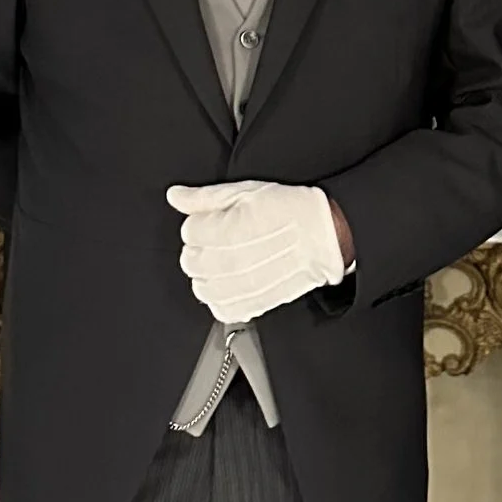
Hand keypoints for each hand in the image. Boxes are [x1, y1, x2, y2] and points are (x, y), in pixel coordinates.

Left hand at [166, 180, 349, 322]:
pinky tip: (230, 283)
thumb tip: (176, 196)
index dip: (199, 222)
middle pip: (190, 260)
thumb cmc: (290, 210)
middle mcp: (230, 261)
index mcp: (226, 230)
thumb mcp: (245, 191)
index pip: (188, 231)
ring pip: (201, 287)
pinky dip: (220, 299)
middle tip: (218, 239)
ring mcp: (241, 287)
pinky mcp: (253, 304)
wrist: (325, 235)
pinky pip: (220, 310)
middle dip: (199, 248)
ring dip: (207, 275)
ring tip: (224, 261)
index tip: (213, 221)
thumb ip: (204, 197)